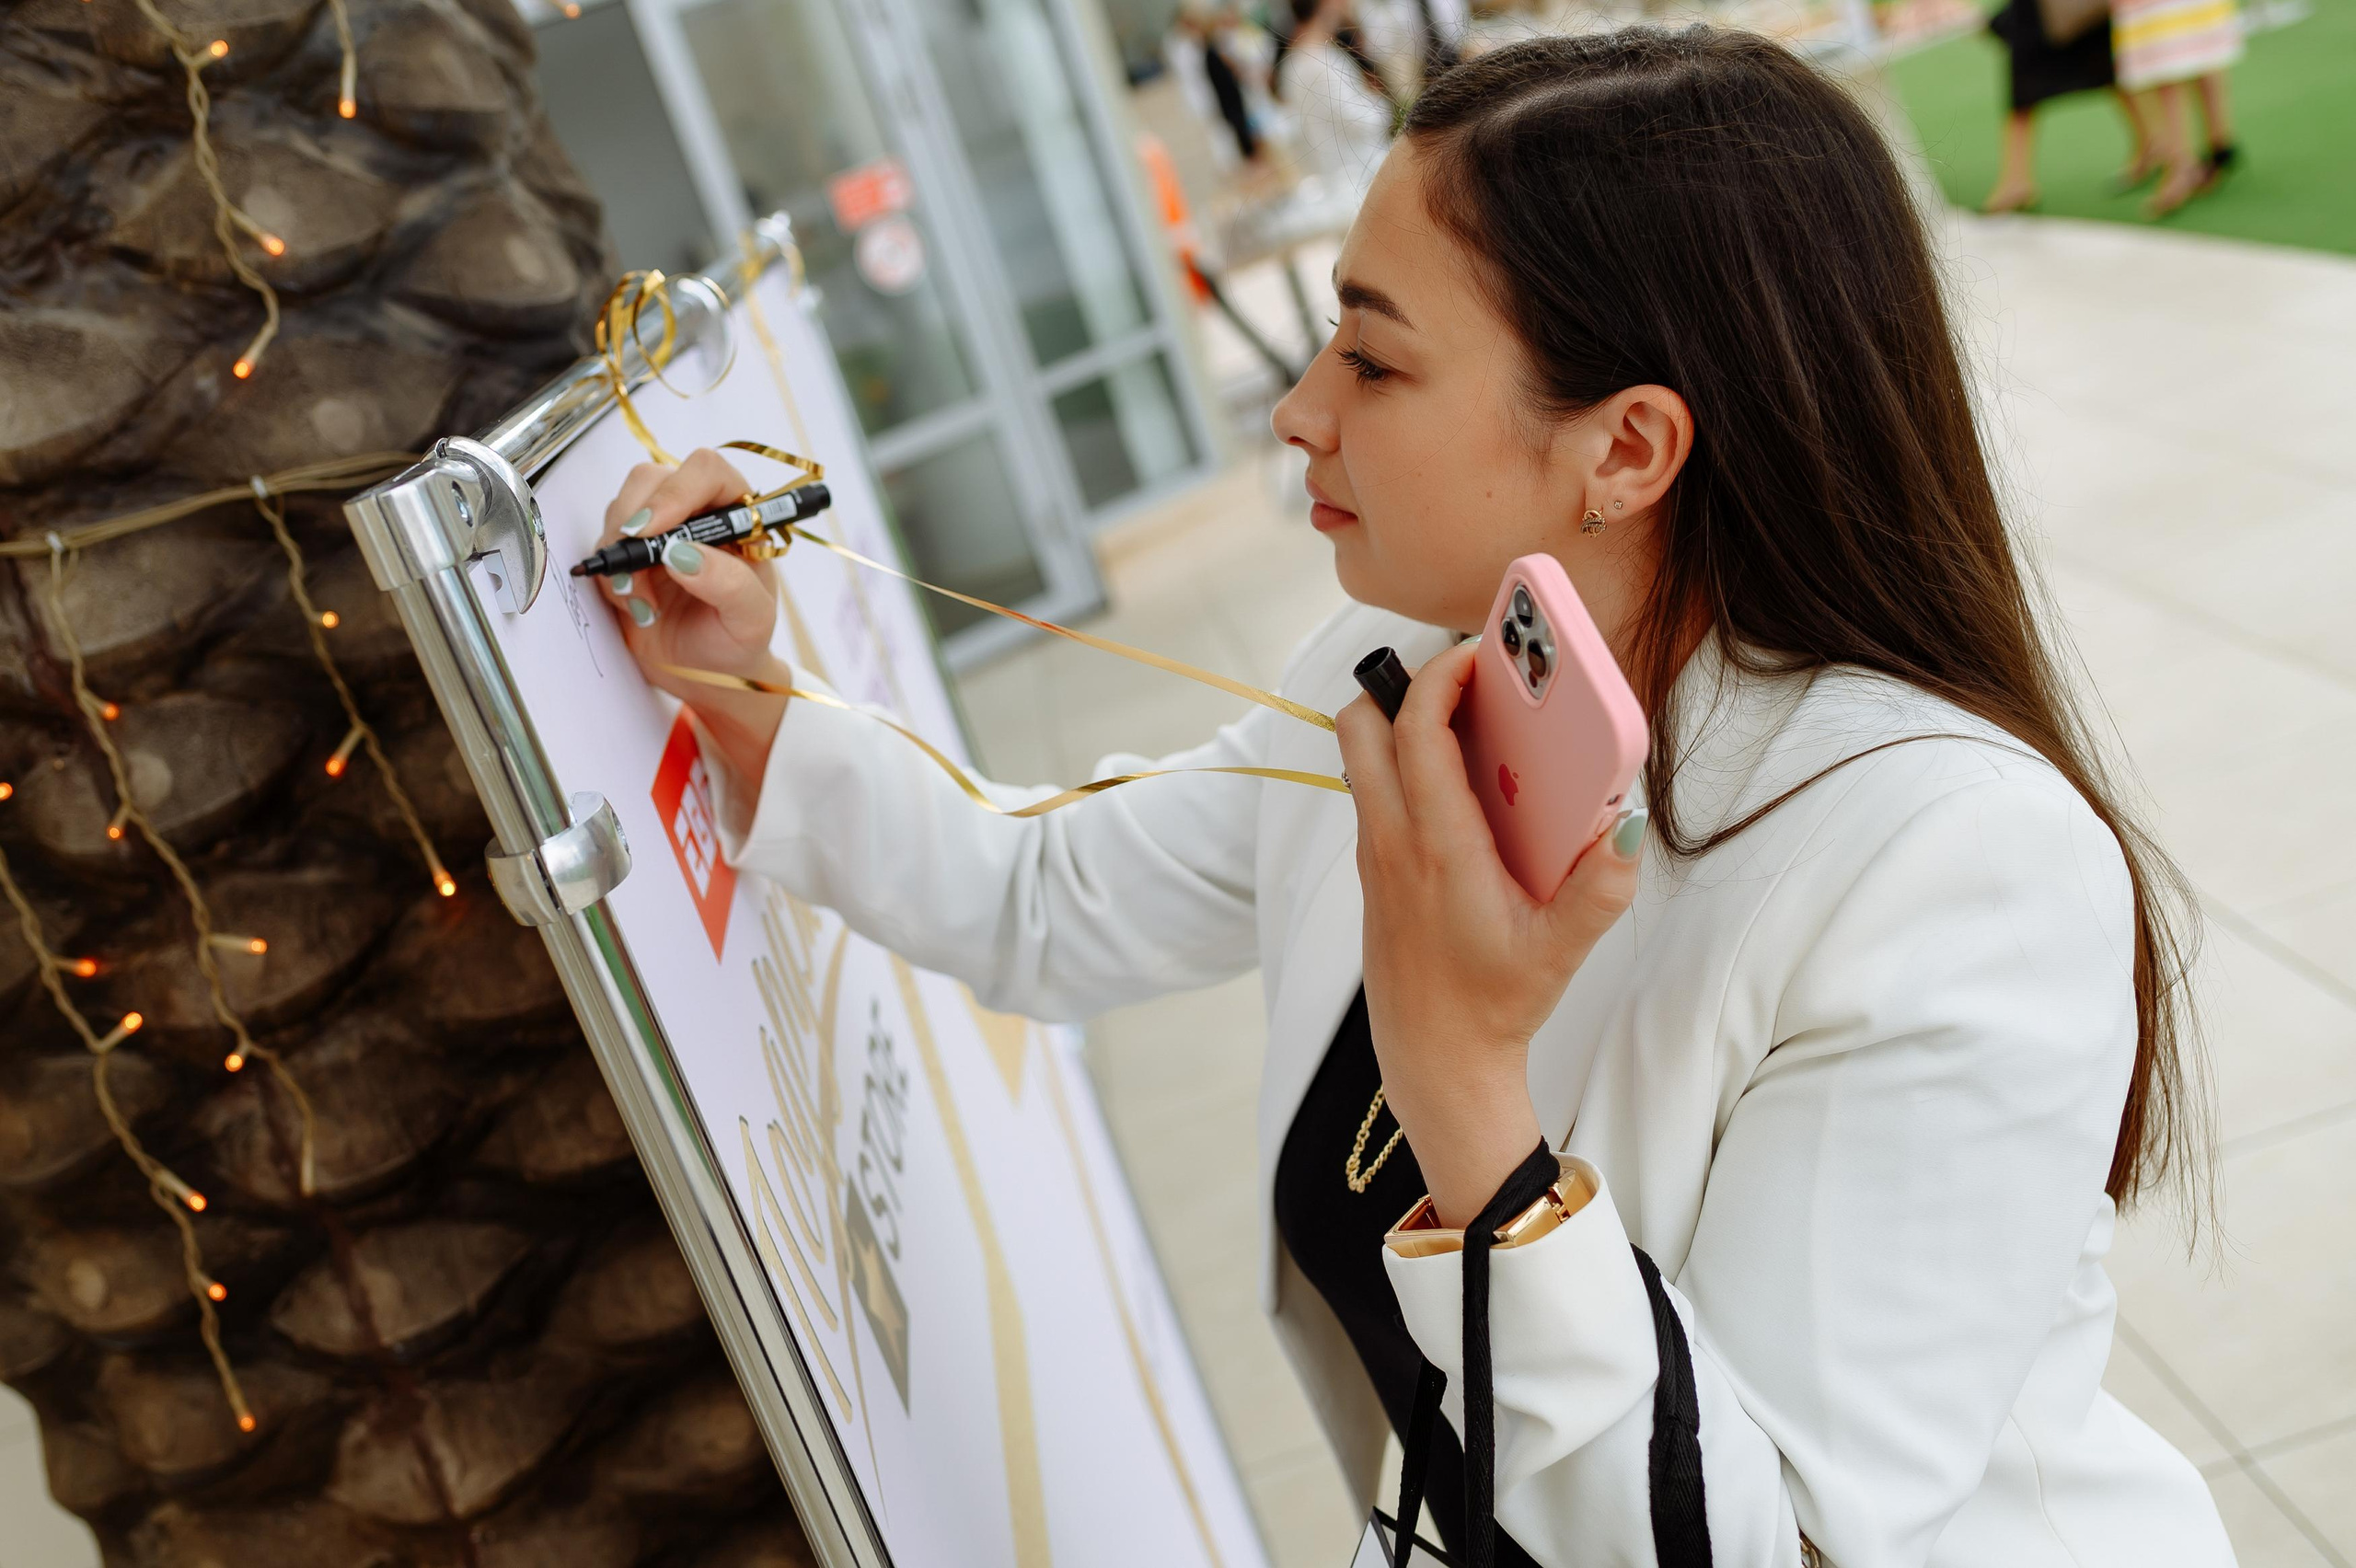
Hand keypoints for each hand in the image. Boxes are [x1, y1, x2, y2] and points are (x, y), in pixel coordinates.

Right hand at [598, 449, 790, 792]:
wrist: (709, 675)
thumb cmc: (739, 641)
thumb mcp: (751, 619)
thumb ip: (729, 583)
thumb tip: (682, 552)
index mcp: (737, 514)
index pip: (706, 471)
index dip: (675, 491)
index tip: (653, 532)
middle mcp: (695, 511)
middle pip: (650, 479)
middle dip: (635, 525)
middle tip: (639, 574)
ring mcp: (658, 530)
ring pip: (620, 511)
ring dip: (622, 558)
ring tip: (647, 605)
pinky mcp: (628, 555)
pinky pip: (603, 548)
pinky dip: (612, 578)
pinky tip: (638, 608)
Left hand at [1337, 641, 1644, 1225]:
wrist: (1436, 1061)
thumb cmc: (1495, 1005)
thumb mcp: (1561, 950)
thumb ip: (1602, 888)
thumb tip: (1628, 825)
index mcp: (1437, 847)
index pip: (1417, 733)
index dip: (1440, 677)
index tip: (1476, 652)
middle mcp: (1393, 842)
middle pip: (1361, 728)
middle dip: (1403, 685)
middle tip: (1467, 681)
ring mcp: (1376, 856)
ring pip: (1362, 759)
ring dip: (1403, 725)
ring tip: (1472, 722)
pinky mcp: (1377, 872)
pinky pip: (1375, 793)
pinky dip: (1404, 765)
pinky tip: (1466, 784)